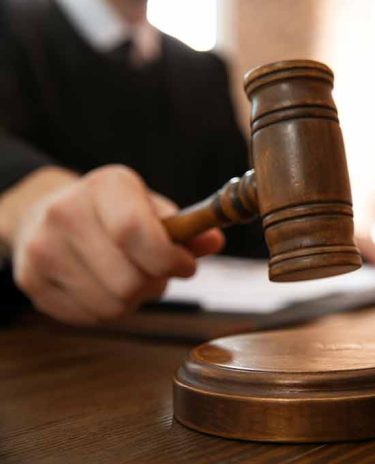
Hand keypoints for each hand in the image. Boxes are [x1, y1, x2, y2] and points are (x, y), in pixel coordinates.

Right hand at [7, 165, 223, 324]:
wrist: (49, 215)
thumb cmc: (115, 214)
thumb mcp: (153, 210)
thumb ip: (186, 229)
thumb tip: (214, 241)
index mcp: (106, 186)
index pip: (135, 231)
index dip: (168, 259)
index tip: (185, 267)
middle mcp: (66, 211)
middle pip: (128, 279)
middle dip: (154, 285)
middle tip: (154, 274)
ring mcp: (42, 247)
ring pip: (111, 305)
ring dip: (133, 301)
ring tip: (128, 278)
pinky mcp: (30, 279)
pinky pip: (88, 317)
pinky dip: (107, 312)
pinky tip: (103, 287)